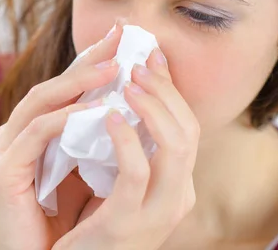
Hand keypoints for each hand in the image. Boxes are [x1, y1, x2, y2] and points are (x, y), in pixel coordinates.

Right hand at [0, 23, 123, 249]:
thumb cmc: (68, 223)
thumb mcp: (92, 173)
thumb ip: (102, 141)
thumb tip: (136, 109)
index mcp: (37, 132)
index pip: (68, 89)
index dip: (95, 60)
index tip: (127, 39)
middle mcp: (18, 133)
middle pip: (55, 85)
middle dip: (89, 58)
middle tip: (121, 34)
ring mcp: (7, 149)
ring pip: (41, 101)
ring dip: (79, 81)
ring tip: (113, 66)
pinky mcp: (5, 170)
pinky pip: (36, 135)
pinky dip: (65, 118)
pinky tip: (96, 110)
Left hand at [52, 48, 199, 249]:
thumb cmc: (87, 219)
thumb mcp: (116, 177)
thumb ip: (127, 144)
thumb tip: (123, 92)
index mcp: (176, 184)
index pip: (187, 126)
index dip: (171, 88)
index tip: (152, 54)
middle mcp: (178, 197)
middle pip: (190, 130)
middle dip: (166, 89)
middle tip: (138, 62)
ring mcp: (158, 212)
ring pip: (177, 146)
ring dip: (153, 106)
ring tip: (127, 82)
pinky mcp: (127, 222)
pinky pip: (137, 173)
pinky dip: (127, 139)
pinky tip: (108, 117)